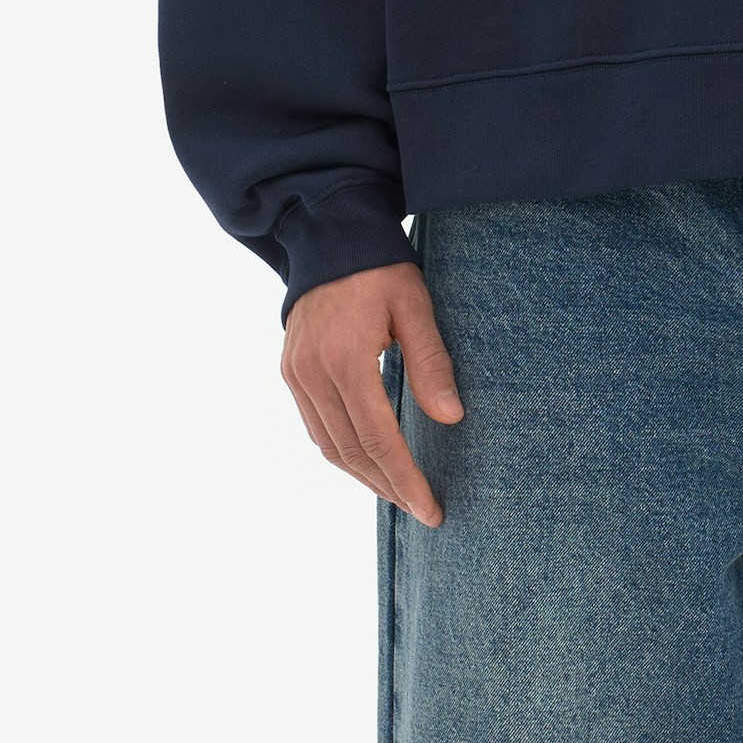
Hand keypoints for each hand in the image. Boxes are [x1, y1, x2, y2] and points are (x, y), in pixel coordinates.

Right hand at [281, 262, 463, 526]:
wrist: (330, 234)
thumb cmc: (381, 267)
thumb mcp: (415, 305)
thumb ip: (431, 362)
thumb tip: (452, 418)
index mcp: (345, 358)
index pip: (377, 438)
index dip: (404, 478)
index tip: (429, 507)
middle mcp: (312, 373)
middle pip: (350, 451)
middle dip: (387, 486)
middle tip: (421, 508)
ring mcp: (296, 373)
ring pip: (328, 445)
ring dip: (363, 475)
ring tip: (398, 491)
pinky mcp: (290, 370)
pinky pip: (315, 426)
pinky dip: (341, 450)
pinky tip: (367, 459)